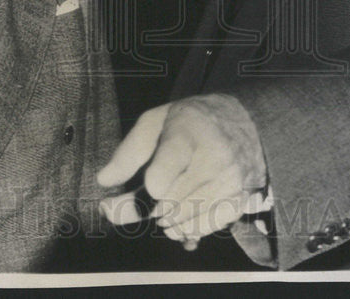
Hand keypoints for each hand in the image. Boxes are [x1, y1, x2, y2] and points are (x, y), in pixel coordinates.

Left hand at [97, 94, 267, 247]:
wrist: (245, 122)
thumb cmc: (192, 121)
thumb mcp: (156, 121)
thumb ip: (129, 151)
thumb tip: (104, 181)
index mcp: (188, 133)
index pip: (163, 174)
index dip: (149, 186)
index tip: (139, 189)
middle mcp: (213, 159)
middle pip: (167, 203)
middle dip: (146, 206)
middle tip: (139, 197)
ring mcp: (228, 182)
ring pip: (181, 220)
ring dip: (164, 217)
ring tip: (163, 200)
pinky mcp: (238, 200)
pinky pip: (200, 228)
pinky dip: (184, 226)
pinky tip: (180, 211)